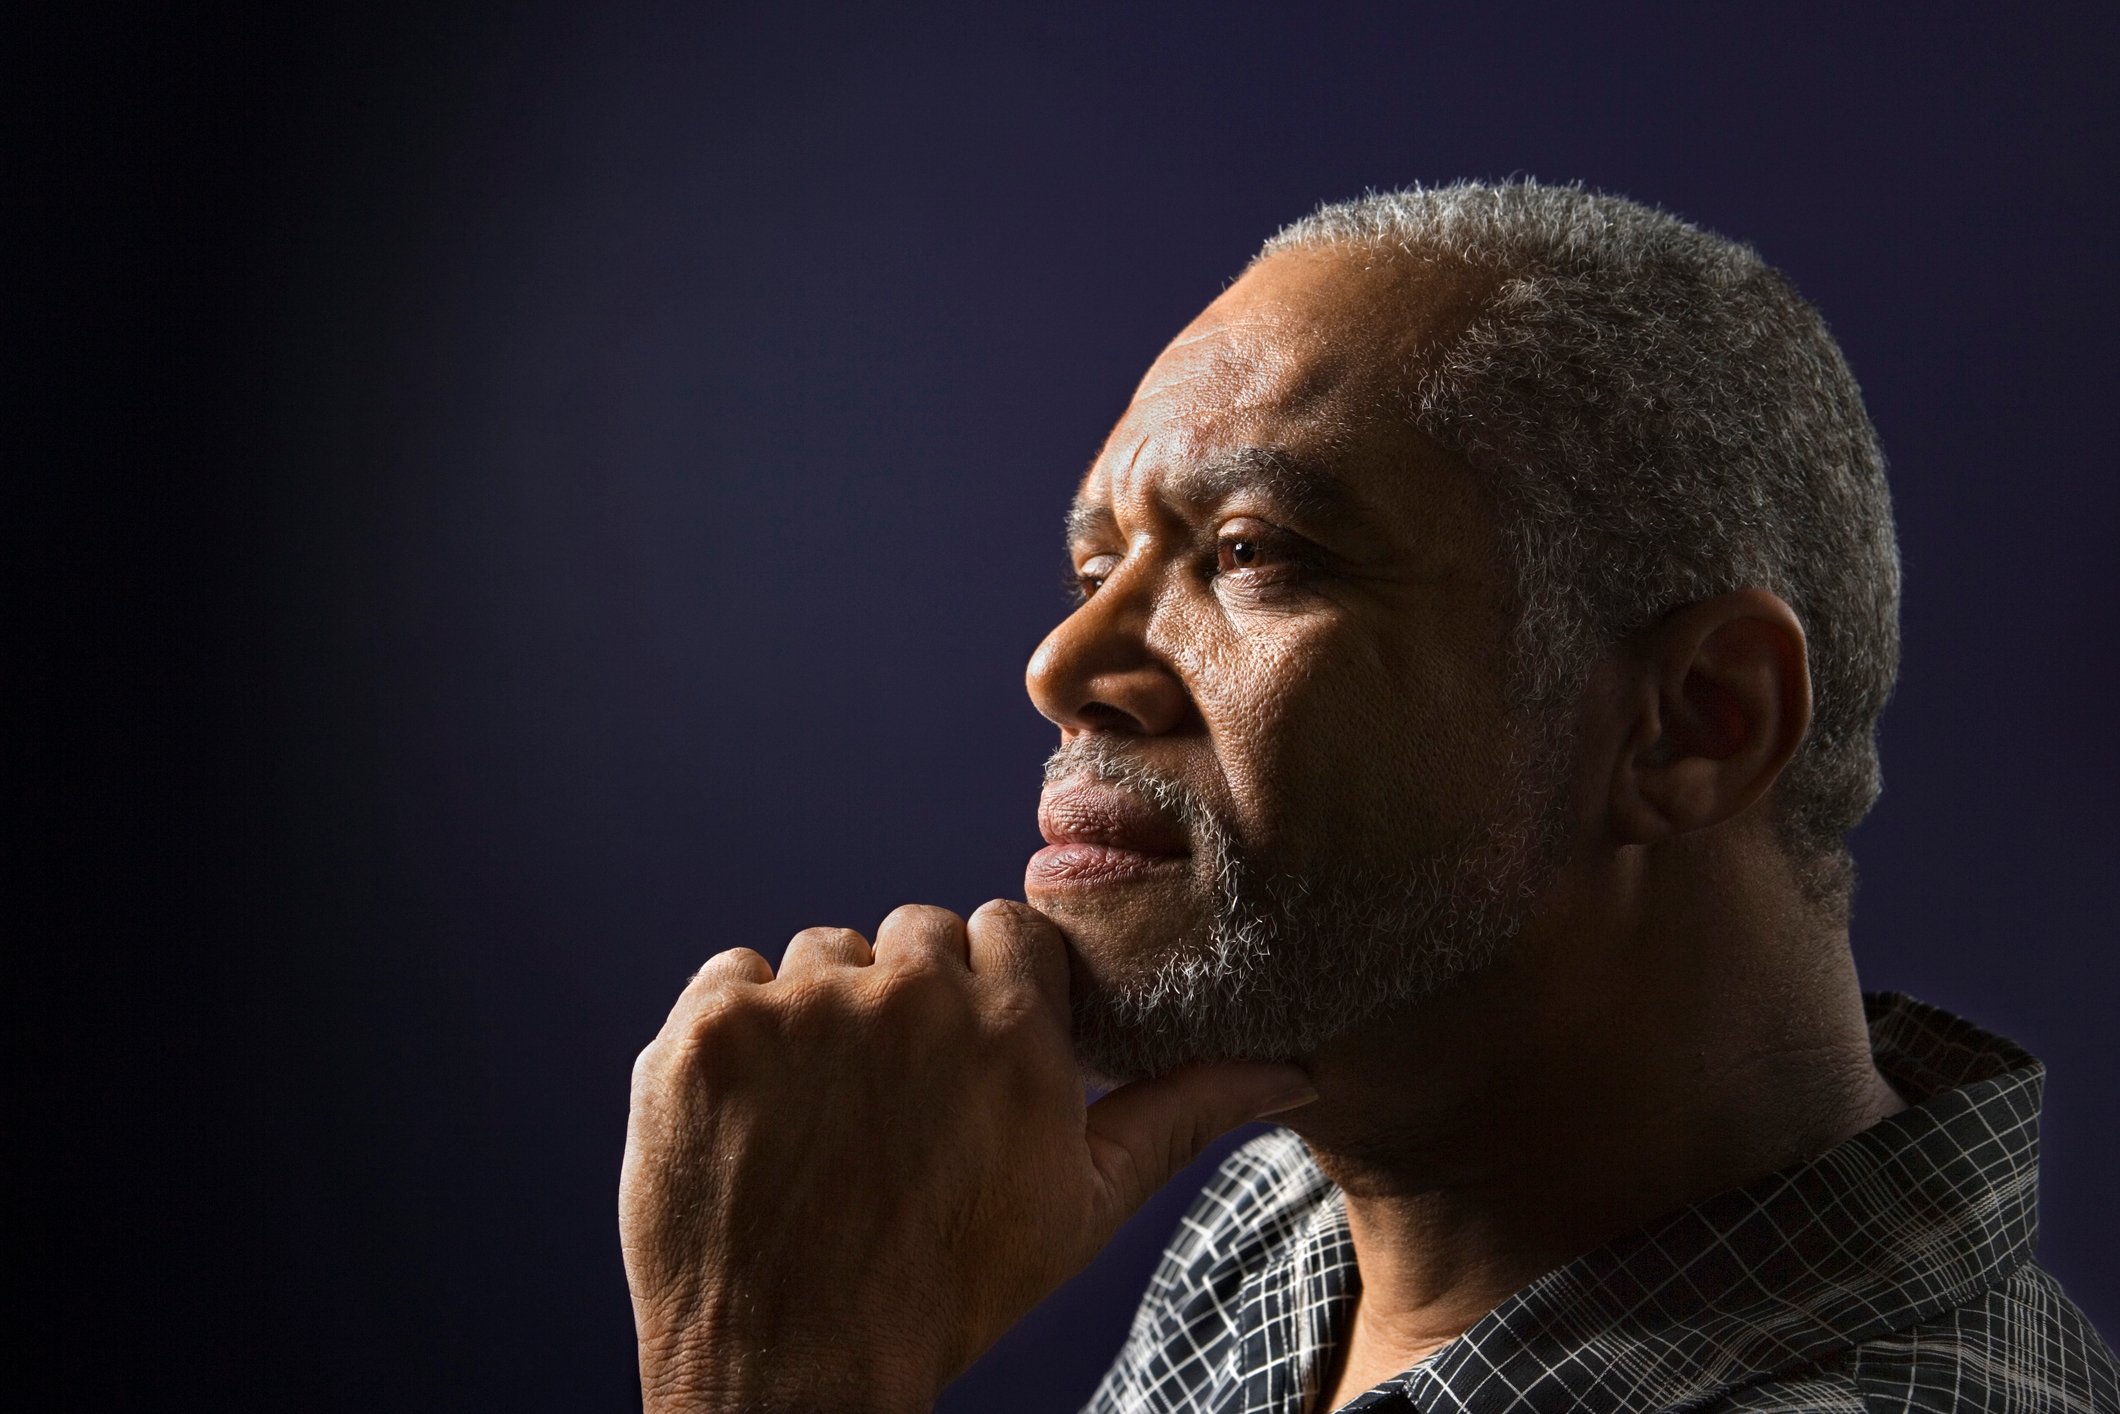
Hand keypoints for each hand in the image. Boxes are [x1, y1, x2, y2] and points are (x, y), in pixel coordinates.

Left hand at [619, 899, 1314, 1413]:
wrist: (794, 1371)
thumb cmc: (953, 1290)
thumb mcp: (1084, 1205)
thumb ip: (1182, 1111)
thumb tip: (1291, 1069)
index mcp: (1009, 1021)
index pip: (1004, 928)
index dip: (989, 991)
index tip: (972, 1051)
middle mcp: (905, 993)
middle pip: (914, 933)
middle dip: (912, 997)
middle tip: (900, 1099)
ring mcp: (797, 1010)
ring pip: (823, 954)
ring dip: (826, 1013)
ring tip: (830, 1116)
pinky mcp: (704, 1033)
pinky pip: (732, 978)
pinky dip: (742, 1033)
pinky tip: (764, 1114)